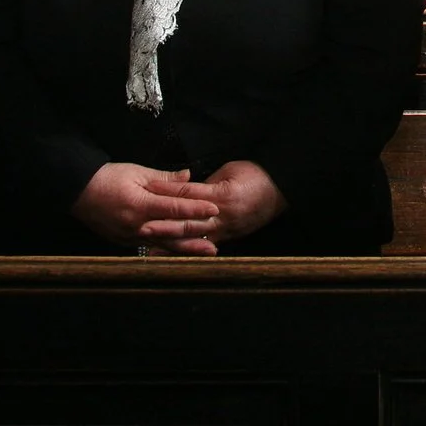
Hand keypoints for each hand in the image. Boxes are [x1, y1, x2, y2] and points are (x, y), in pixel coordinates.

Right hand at [71, 161, 224, 253]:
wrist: (78, 191)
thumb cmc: (107, 178)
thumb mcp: (137, 172)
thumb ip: (165, 178)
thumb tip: (189, 177)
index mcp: (140, 205)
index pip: (175, 208)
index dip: (196, 209)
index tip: (215, 209)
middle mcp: (136, 225)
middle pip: (173, 231)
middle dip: (197, 233)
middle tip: (219, 234)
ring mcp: (130, 237)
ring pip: (165, 244)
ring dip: (188, 248)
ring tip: (208, 250)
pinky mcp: (125, 242)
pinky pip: (152, 246)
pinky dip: (169, 249)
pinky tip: (182, 251)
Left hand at [135, 160, 286, 251]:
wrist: (282, 187)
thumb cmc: (257, 175)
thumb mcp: (230, 171)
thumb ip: (207, 184)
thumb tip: (188, 190)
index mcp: (223, 195)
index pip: (189, 194)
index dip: (168, 191)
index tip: (149, 190)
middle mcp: (224, 216)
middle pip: (189, 221)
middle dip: (165, 226)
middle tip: (143, 228)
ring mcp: (228, 229)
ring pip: (197, 237)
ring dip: (174, 243)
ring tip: (152, 247)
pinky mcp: (232, 236)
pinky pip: (208, 244)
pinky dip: (192, 250)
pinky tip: (177, 255)